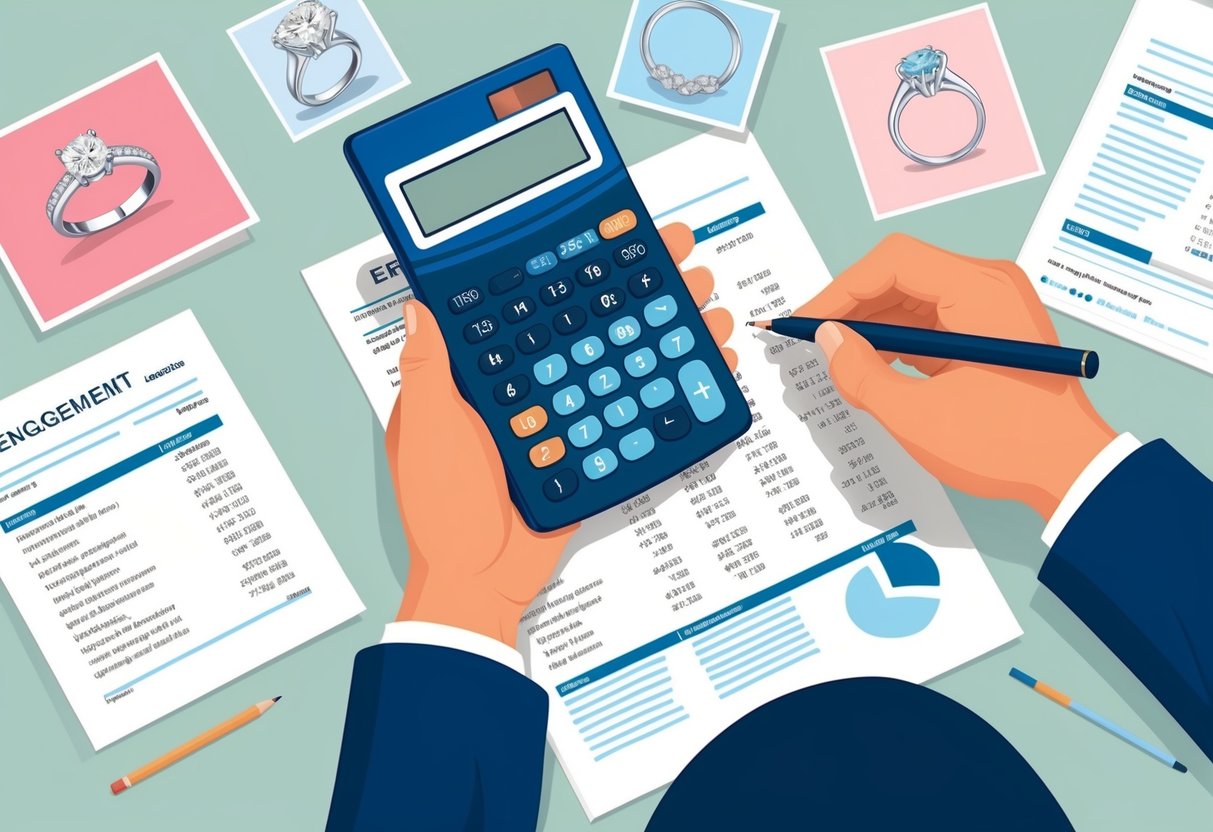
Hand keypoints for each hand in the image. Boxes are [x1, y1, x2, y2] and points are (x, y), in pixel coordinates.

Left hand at [386, 223, 733, 645]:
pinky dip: (677, 388)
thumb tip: (421, 306)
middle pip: (594, 322)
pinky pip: (638, 411)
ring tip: (706, 300)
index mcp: (487, 376)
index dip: (572, 265)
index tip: (604, 231)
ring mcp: (568, 416)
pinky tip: (707, 363)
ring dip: (671, 327)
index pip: (535, 304)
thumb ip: (430, 370)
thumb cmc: (443, 511)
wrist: (479, 580)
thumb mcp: (429, 430)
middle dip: (643, 282)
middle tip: (681, 253)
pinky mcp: (594, 447)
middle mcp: (533, 387)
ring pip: (626, 360)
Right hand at [799, 233, 1115, 519]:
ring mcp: (992, 309)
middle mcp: (989, 287)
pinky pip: (931, 321)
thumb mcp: (918, 417)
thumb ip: (863, 375)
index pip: (893, 263)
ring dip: (872, 325)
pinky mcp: (989, 332)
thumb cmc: (1010, 445)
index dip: (840, 290)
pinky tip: (872, 365)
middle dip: (852, 307)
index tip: (807, 323)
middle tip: (813, 340)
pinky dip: (897, 340)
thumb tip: (828, 342)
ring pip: (913, 298)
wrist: (1073, 474)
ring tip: (837, 358)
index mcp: (980, 291)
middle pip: (902, 274)